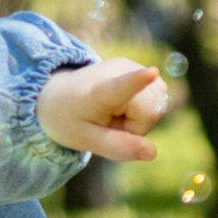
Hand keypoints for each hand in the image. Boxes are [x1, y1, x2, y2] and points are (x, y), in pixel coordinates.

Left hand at [37, 56, 169, 165]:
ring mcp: (131, 65)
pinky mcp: (140, 67)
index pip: (122, 86)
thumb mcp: (87, 140)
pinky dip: (144, 109)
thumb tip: (152, 152)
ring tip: (115, 114)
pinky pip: (157, 97)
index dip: (138, 81)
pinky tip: (124, 105)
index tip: (152, 72)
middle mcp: (118, 70)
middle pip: (151, 111)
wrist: (60, 94)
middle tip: (111, 124)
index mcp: (98, 91)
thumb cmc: (72, 119)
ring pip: (158, 104)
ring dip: (141, 118)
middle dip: (137, 127)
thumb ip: (118, 147)